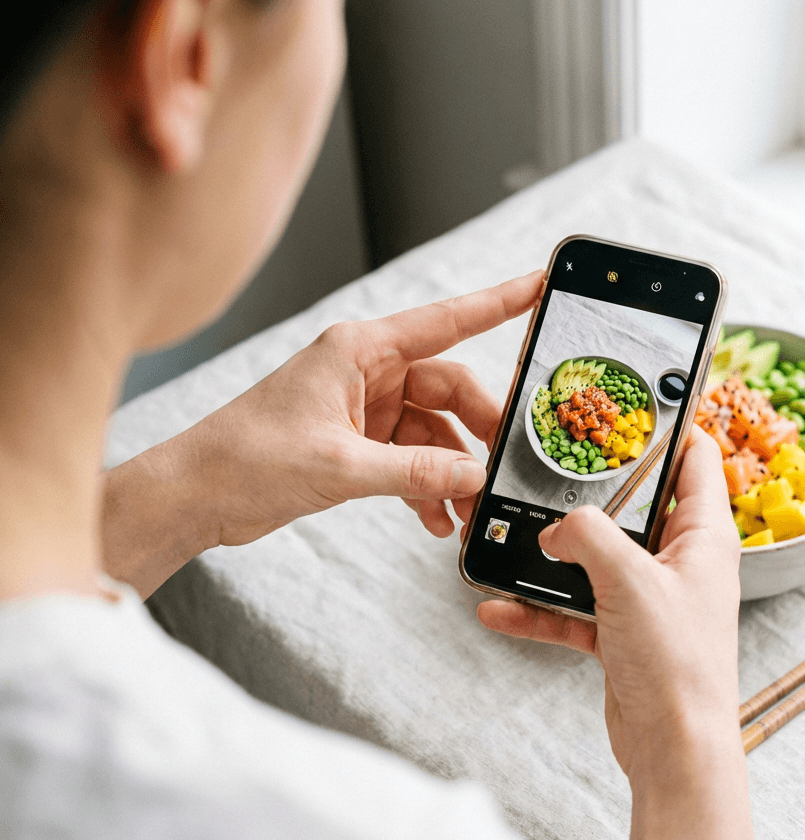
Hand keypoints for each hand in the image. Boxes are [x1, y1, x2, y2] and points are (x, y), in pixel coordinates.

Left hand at [103, 271, 541, 595]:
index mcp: (360, 350)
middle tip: (501, 465)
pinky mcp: (355, 442)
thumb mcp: (340, 467)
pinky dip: (425, 486)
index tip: (540, 287)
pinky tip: (434, 519)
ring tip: (465, 509)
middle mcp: (365, 371)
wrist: (194, 495)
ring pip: (432, 429)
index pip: (446, 320)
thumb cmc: (245, 459)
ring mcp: (362, 407)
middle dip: (479, 429)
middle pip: (448, 387)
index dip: (499, 302)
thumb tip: (472, 478)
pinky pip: (410, 457)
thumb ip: (414, 472)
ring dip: (450, 470)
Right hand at [477, 428, 752, 839]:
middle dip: (593, 493)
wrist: (674, 749)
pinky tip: (501, 608)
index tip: (633, 404)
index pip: (696, 458)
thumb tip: (556, 525)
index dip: (670, 426)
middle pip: (636, 506)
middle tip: (555, 469)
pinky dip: (541, 610)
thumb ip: (587, 536)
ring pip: (598, 559)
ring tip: (516, 542)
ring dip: (556, 557)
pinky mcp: (625, 634)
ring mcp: (652, 598)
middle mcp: (681, 561)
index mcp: (704, 535)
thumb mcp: (629, 580)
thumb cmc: (678, 666)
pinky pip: (576, 610)